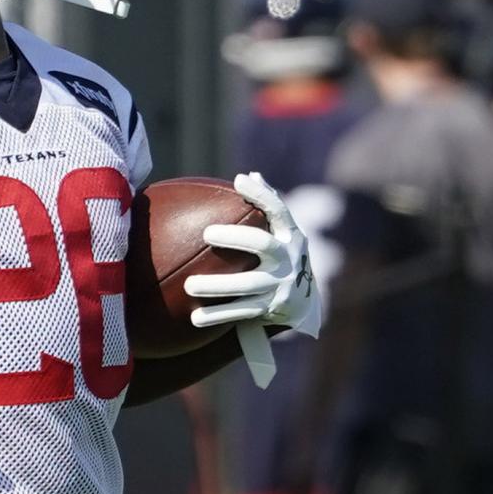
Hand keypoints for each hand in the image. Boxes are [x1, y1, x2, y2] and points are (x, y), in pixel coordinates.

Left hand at [188, 170, 324, 385]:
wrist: (303, 304)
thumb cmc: (281, 258)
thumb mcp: (281, 235)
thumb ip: (266, 208)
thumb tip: (249, 175)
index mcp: (290, 236)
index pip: (278, 210)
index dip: (261, 194)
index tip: (239, 180)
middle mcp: (288, 259)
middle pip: (262, 244)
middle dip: (236, 238)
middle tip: (207, 233)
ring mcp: (281, 286)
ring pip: (247, 285)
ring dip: (217, 286)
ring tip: (189, 285)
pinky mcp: (271, 309)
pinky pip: (240, 312)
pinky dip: (217, 315)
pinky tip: (194, 318)